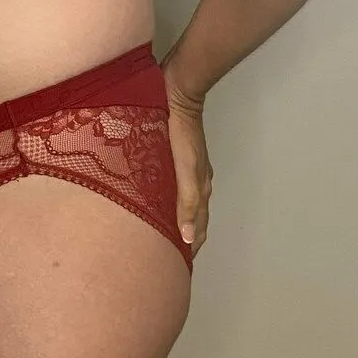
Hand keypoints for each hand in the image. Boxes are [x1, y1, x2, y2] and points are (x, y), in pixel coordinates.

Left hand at [160, 61, 213, 257]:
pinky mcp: (175, 157)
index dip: (192, 246)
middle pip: (195, 216)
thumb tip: (189, 239)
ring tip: (162, 235)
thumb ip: (187, 203)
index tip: (180, 265)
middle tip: (170, 256)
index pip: (199, 226)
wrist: (176, 93)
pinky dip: (168, 201)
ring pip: (184, 202)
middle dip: (186, 238)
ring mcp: (187, 168)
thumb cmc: (180, 132)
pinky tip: (155, 202)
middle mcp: (197, 180)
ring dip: (177, 220)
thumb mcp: (185, 170)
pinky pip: (173, 186)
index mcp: (201, 186)